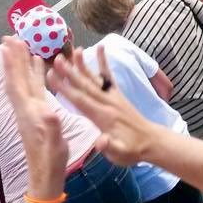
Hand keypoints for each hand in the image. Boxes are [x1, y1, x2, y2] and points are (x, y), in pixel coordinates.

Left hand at [1, 37, 68, 198]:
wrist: (46, 175)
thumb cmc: (51, 159)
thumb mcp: (54, 144)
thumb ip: (52, 128)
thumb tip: (50, 112)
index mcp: (29, 112)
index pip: (17, 83)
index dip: (12, 64)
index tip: (9, 45)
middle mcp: (27, 107)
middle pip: (17, 78)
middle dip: (14, 57)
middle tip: (11, 37)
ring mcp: (31, 109)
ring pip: (25, 80)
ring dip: (22, 62)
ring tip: (23, 44)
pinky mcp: (38, 111)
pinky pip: (34, 86)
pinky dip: (35, 73)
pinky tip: (39, 64)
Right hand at [47, 45, 159, 167]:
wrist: (150, 141)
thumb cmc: (131, 150)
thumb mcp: (119, 154)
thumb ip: (108, 147)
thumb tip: (100, 141)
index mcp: (102, 117)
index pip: (79, 100)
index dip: (64, 88)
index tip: (51, 75)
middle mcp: (106, 103)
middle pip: (84, 85)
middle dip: (70, 72)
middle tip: (57, 59)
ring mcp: (113, 97)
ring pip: (94, 78)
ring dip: (83, 65)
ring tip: (75, 50)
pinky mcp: (118, 94)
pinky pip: (109, 76)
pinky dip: (104, 62)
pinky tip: (101, 48)